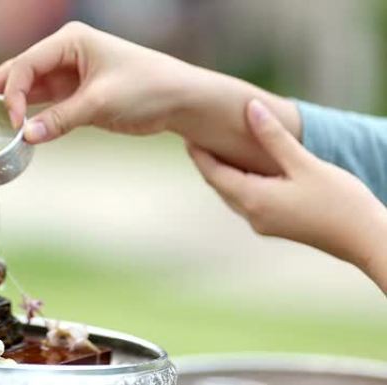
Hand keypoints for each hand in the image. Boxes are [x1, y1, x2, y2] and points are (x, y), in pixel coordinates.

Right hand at [0, 21, 299, 176]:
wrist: (179, 99)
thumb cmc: (147, 88)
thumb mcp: (101, 103)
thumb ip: (62, 119)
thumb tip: (26, 137)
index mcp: (70, 42)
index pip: (26, 65)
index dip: (12, 93)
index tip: (12, 121)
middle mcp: (64, 54)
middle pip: (17, 73)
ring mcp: (68, 74)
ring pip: (26, 90)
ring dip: (3, 106)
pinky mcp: (74, 94)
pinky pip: (43, 105)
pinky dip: (26, 117)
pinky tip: (8, 128)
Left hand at [188, 99, 386, 291]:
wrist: (366, 239)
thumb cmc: (339, 201)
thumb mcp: (304, 164)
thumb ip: (273, 138)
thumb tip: (250, 109)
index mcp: (253, 199)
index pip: (214, 173)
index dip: (198, 153)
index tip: (185, 134)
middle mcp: (251, 215)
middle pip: (219, 184)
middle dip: (206, 161)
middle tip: (193, 137)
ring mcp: (263, 223)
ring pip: (233, 193)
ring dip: (223, 173)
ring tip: (213, 148)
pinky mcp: (276, 225)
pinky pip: (247, 200)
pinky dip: (240, 182)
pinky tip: (244, 169)